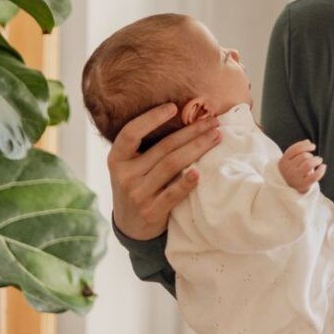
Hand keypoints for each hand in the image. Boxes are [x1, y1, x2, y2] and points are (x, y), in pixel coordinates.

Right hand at [108, 104, 221, 240]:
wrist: (130, 225)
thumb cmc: (137, 185)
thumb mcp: (131, 166)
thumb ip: (147, 146)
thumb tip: (184, 115)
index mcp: (117, 159)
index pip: (131, 133)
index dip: (151, 118)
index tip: (174, 107)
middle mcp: (125, 176)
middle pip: (163, 147)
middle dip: (191, 132)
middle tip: (213, 121)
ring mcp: (137, 195)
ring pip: (171, 165)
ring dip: (197, 148)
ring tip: (216, 137)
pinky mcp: (151, 212)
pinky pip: (172, 194)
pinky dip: (186, 182)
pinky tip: (199, 173)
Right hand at [278, 139, 326, 192]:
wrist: (287, 190)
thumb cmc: (292, 171)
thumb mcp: (290, 160)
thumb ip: (297, 150)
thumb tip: (308, 141)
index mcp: (283, 162)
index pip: (294, 150)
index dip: (305, 146)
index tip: (313, 146)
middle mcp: (288, 170)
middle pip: (304, 156)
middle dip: (310, 155)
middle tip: (313, 158)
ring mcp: (295, 178)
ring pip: (309, 164)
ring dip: (316, 160)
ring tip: (319, 160)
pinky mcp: (302, 185)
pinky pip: (314, 176)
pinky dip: (321, 170)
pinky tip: (323, 167)